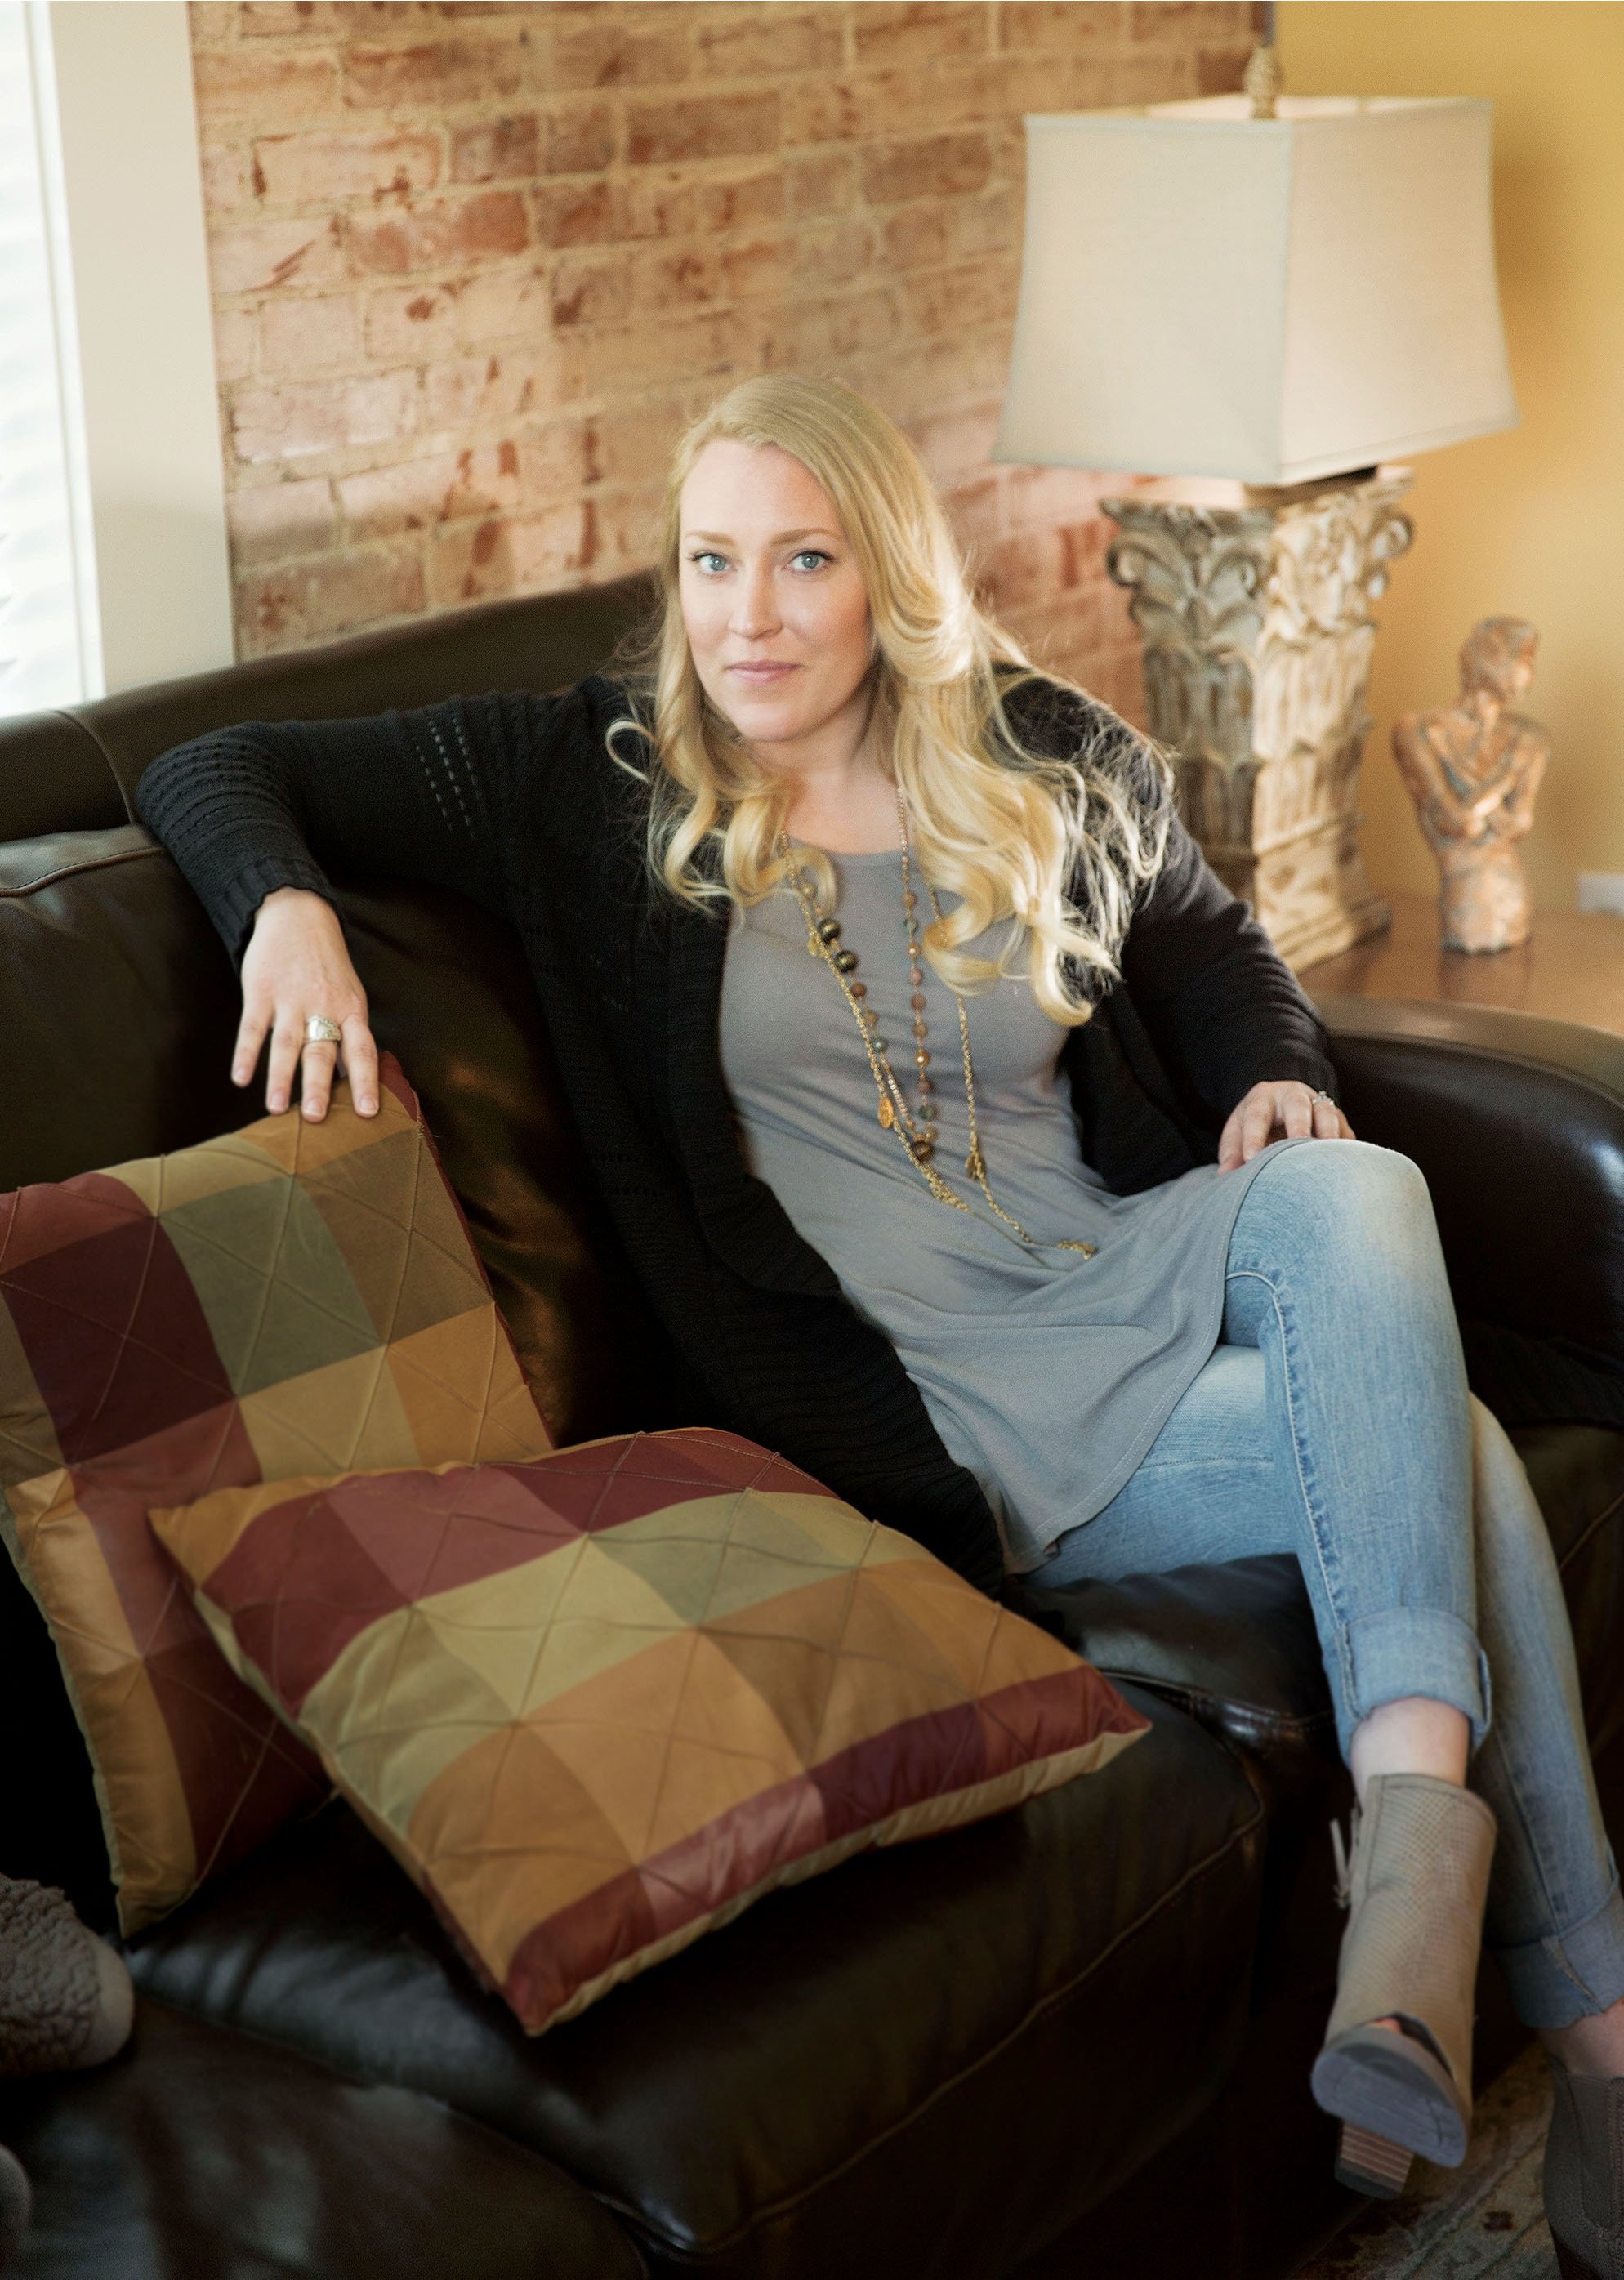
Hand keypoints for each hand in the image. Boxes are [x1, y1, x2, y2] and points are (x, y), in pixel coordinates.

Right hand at [236, 888, 378, 1121]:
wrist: (297, 915)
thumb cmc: (328, 966)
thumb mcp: (349, 996)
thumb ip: (350, 1036)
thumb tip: (355, 1080)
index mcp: (351, 1010)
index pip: (363, 1050)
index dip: (366, 1082)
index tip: (368, 1113)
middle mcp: (323, 1006)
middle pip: (321, 1050)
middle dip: (317, 1085)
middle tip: (314, 1118)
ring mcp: (291, 999)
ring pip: (286, 1043)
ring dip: (279, 1077)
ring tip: (275, 1109)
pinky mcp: (261, 991)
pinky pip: (253, 1027)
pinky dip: (246, 1053)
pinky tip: (240, 1078)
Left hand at [1218, 1079, 1352, 1170]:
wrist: (1282, 1105)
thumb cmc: (1256, 1123)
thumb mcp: (1238, 1131)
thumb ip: (1232, 1151)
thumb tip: (1226, 1175)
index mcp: (1263, 1098)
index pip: (1257, 1115)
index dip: (1253, 1136)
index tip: (1251, 1158)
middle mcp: (1293, 1096)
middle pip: (1297, 1105)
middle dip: (1298, 1124)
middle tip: (1298, 1143)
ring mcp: (1318, 1106)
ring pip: (1327, 1112)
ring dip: (1329, 1133)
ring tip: (1327, 1156)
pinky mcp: (1339, 1120)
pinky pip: (1345, 1131)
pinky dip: (1346, 1147)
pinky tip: (1344, 1164)